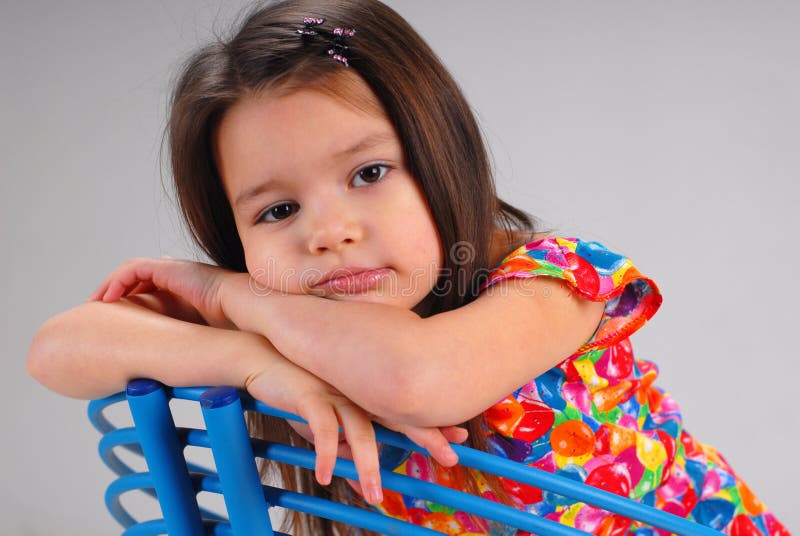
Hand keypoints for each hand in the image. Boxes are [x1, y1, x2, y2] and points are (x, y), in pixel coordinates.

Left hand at [87, 256, 236, 328]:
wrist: (248, 310)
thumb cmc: (236, 328)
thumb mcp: (203, 337)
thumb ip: (189, 343)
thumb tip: (178, 369)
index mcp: (189, 290)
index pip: (154, 287)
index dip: (133, 298)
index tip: (119, 317)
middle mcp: (181, 276)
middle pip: (139, 277)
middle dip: (117, 290)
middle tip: (99, 308)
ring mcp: (176, 270)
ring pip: (132, 271)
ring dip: (111, 285)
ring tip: (97, 302)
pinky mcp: (170, 267)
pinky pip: (134, 268)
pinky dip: (118, 280)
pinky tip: (109, 299)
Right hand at [244, 355, 463, 505]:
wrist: (260, 357)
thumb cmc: (296, 392)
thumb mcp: (323, 427)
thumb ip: (344, 455)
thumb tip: (362, 489)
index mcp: (365, 393)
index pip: (405, 411)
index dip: (433, 424)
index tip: (459, 436)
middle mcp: (357, 391)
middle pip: (397, 416)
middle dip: (425, 437)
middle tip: (450, 457)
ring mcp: (336, 391)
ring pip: (361, 430)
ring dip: (369, 465)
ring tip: (376, 496)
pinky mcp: (309, 395)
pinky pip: (322, 428)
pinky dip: (324, 453)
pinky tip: (325, 475)